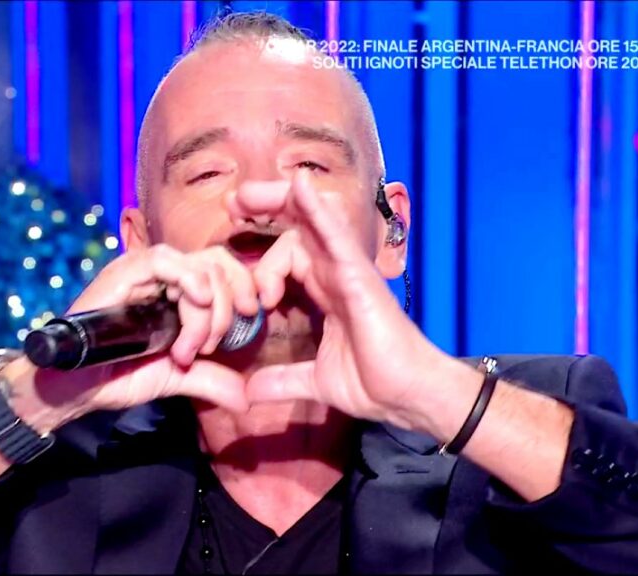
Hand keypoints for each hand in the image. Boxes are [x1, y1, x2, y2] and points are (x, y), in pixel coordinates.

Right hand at [6, 244, 259, 432]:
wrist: (75, 388)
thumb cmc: (116, 376)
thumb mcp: (175, 377)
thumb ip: (210, 380)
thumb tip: (246, 400)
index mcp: (179, 290)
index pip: (224, 268)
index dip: (246, 286)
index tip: (253, 317)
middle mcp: (164, 274)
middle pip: (218, 262)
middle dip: (230, 303)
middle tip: (215, 344)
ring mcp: (143, 271)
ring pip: (198, 264)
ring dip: (209, 306)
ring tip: (193, 344)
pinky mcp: (123, 273)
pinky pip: (164, 260)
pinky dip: (188, 279)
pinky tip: (195, 305)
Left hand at [239, 171, 458, 431]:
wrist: (407, 397)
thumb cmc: (374, 384)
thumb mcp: (315, 382)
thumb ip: (281, 381)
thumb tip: (247, 394)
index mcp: (325, 290)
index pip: (290, 253)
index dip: (260, 249)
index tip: (232, 257)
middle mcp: (335, 272)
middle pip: (298, 225)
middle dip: (265, 208)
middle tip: (230, 204)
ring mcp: (348, 269)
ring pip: (312, 221)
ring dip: (279, 202)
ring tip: (244, 195)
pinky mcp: (358, 275)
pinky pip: (335, 234)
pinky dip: (317, 210)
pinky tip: (299, 186)